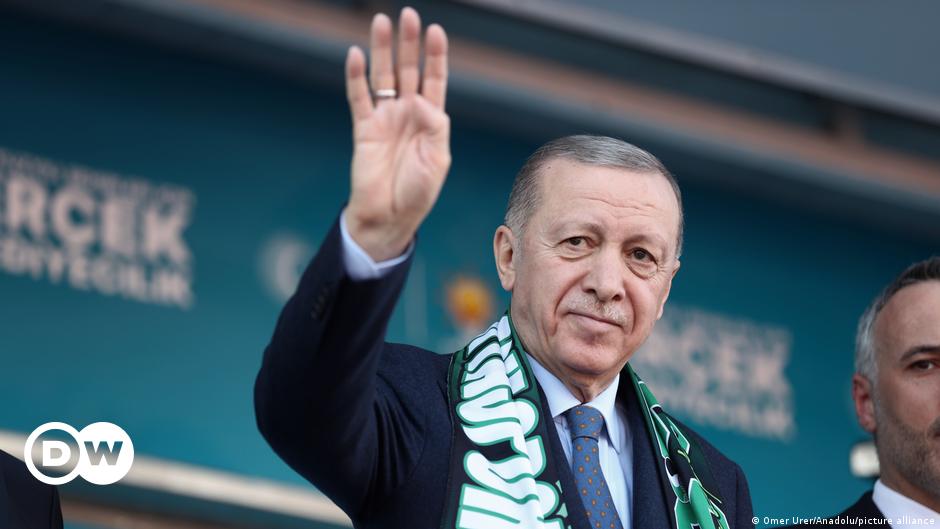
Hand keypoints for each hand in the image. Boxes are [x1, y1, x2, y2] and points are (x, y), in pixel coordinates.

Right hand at [344, 8, 450, 260]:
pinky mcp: (364, 128)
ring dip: (382, 49)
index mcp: (431, 120)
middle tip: (408, 15)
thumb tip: (420, 100)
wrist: (389, 216)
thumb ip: (434, 127)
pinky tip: (354, 55)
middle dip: (409, 43)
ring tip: (381, 22)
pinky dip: (355, 76)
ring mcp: (384, 118)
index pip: (434, 79)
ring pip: (383, 76)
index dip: (435, 55)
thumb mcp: (438, 160)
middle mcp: (407, 113)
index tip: (435, 31)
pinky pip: (358, 97)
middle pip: (408, 70)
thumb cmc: (417, 192)